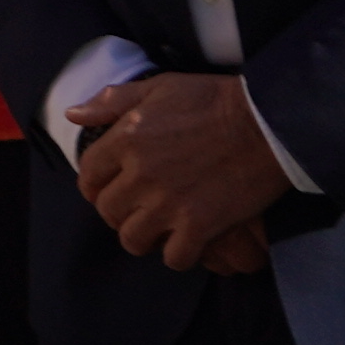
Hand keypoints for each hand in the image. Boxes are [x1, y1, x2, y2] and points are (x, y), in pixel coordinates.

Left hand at [69, 70, 286, 272]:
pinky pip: (174, 257)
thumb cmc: (217, 100)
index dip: (95, 184)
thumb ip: (112, 101)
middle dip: (119, 212)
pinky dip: (179, 254)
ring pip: (133, 239)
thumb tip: (73, 113)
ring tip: (159, 228)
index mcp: (127, 139)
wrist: (270, 122)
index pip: (88, 174)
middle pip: (108, 211)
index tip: (107, 188)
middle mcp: (141, 174)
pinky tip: (189, 242)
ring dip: (144, 236)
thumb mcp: (160, 87)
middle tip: (137, 209)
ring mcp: (168, 203)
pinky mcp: (200, 225)